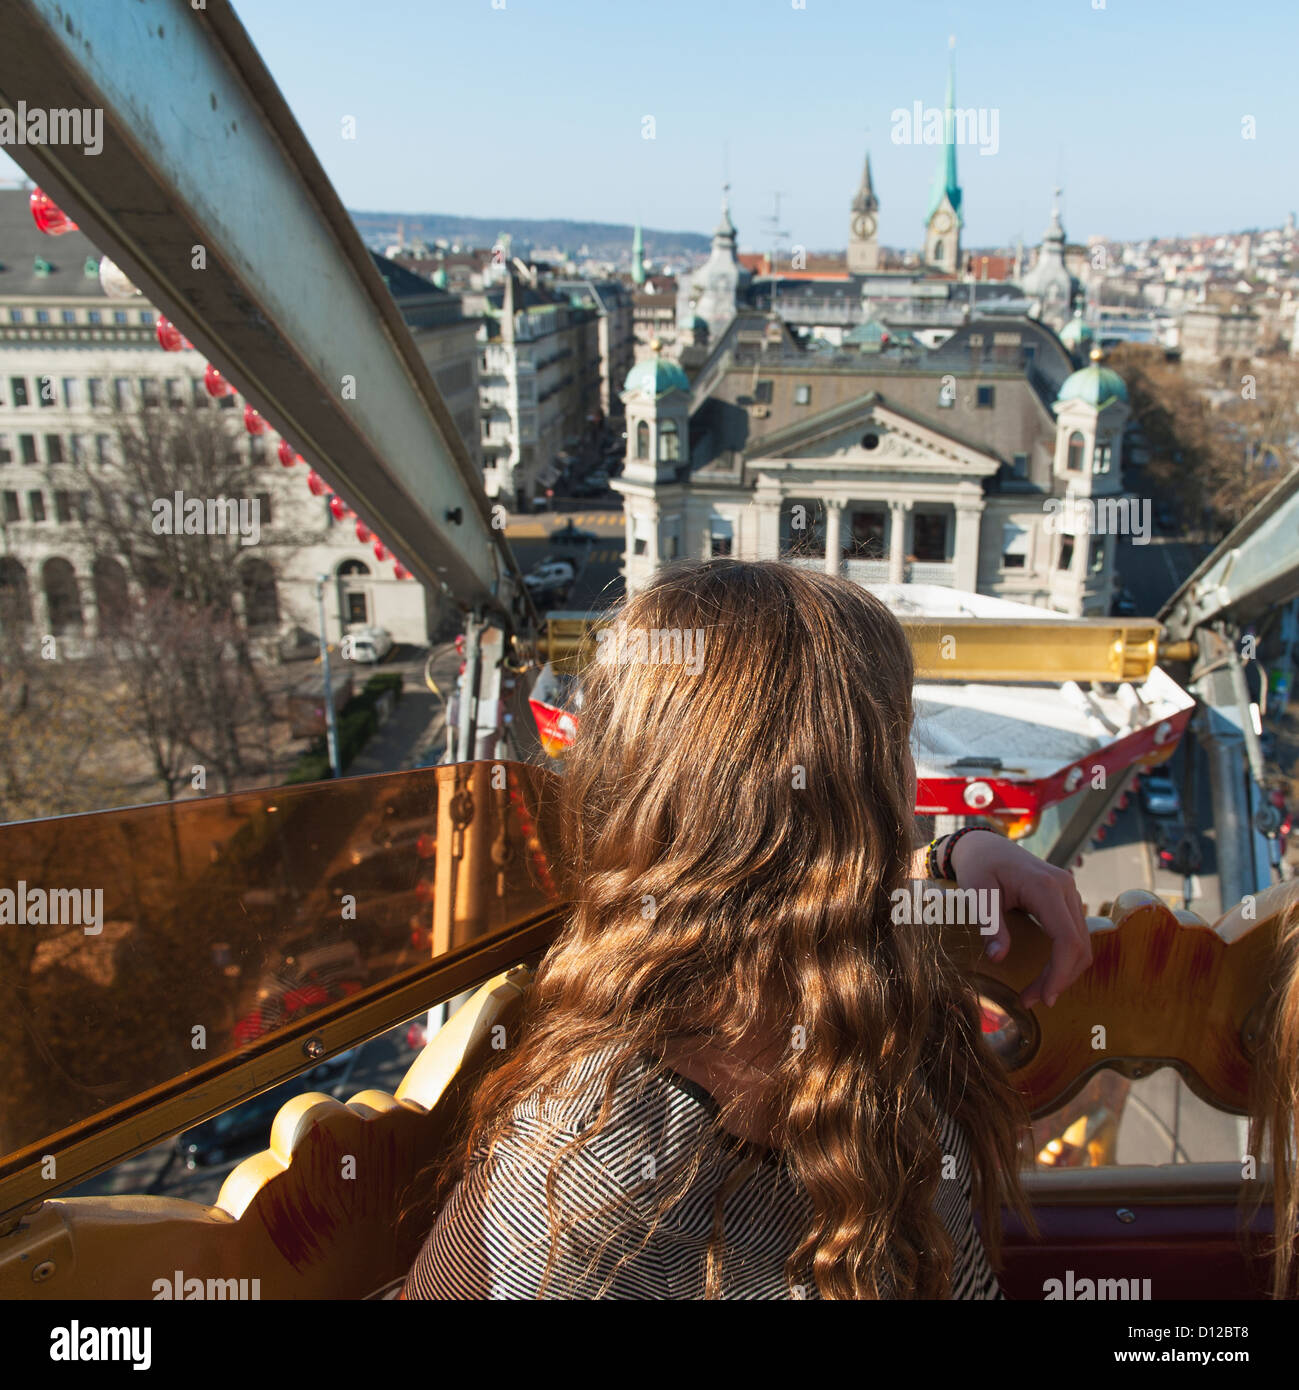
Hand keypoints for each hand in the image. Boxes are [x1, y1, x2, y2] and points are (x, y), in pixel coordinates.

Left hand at [947, 830, 1091, 1009]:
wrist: (984, 845)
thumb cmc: (978, 866)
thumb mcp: (977, 893)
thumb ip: (990, 924)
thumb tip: (997, 958)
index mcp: (1046, 886)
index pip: (1067, 939)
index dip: (1059, 973)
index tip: (1042, 998)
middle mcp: (1066, 888)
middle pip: (1079, 945)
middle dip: (1060, 979)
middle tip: (1033, 1001)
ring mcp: (1069, 892)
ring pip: (1082, 942)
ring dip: (1064, 972)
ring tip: (1037, 993)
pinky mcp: (1065, 899)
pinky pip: (1075, 934)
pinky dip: (1065, 958)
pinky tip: (1047, 974)